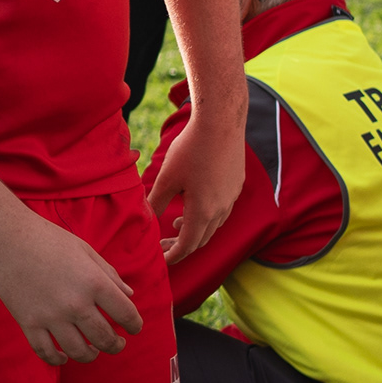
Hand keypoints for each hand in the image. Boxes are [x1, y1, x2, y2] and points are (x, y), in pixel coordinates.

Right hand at [0, 209, 144, 365]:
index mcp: (94, 282)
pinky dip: (56, 360)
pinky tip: (62, 357)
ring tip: (92, 352)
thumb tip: (129, 295)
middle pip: (104, 338)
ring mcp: (51, 315)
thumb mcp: (85, 251)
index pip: (126, 314)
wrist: (7, 238)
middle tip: (116, 343)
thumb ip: (109, 274)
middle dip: (115, 345)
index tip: (133, 328)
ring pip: (78, 351)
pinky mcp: (28, 322)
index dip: (135, 325)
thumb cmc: (49, 239)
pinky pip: (45, 352)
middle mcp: (75, 303)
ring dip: (90, 356)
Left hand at [145, 96, 244, 266]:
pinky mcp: (235, 184)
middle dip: (182, 245)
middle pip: (202, 239)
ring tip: (176, 222)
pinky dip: (206, 215)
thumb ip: (156, 202)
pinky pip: (221, 210)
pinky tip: (195, 202)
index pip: (188, 245)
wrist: (221, 122)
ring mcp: (231, 197)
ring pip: (213, 225)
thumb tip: (145, 221)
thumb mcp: (167, 177)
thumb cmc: (191, 148)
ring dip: (195, 229)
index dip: (174, 256)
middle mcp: (221, 209)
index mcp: (203, 211)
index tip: (162, 260)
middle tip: (163, 245)